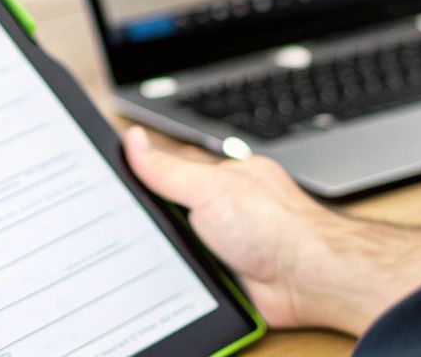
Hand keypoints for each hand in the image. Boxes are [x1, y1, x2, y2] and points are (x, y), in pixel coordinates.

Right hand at [123, 125, 420, 335]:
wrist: (309, 278)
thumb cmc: (275, 225)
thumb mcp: (209, 187)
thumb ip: (168, 169)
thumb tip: (134, 139)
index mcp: (221, 178)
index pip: (169, 172)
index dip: (140, 179)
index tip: (112, 186)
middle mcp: (224, 210)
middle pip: (170, 213)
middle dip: (153, 224)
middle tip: (133, 230)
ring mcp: (228, 244)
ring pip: (179, 248)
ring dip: (170, 256)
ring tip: (161, 259)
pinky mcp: (230, 277)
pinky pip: (192, 278)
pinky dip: (184, 281)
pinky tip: (179, 280)